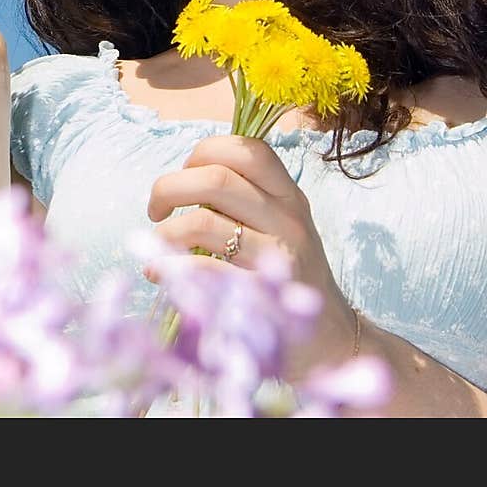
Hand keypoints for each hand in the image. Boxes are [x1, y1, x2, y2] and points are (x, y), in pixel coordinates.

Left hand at [146, 133, 357, 377]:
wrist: (331, 336)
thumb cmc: (291, 273)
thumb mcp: (280, 225)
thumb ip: (243, 199)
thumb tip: (180, 182)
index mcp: (288, 194)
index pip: (245, 150)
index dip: (204, 152)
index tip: (185, 173)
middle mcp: (287, 218)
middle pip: (216, 178)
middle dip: (170, 187)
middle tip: (156, 208)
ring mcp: (278, 256)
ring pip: (205, 221)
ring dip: (167, 231)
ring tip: (157, 244)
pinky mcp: (265, 295)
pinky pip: (206, 270)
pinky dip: (171, 267)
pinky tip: (157, 272)